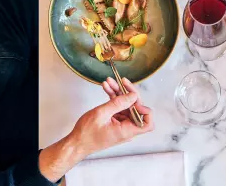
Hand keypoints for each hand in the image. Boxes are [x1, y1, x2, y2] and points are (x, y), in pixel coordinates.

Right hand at [38, 77, 153, 181]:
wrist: (76, 143)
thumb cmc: (86, 134)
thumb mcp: (101, 114)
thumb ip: (119, 103)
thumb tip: (133, 95)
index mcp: (127, 131)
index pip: (148, 123)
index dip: (145, 109)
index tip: (133, 99)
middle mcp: (127, 129)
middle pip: (137, 109)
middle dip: (128, 94)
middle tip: (121, 82)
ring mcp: (122, 125)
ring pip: (126, 106)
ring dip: (118, 93)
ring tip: (109, 82)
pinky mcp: (115, 122)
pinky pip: (118, 108)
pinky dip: (113, 98)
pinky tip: (107, 88)